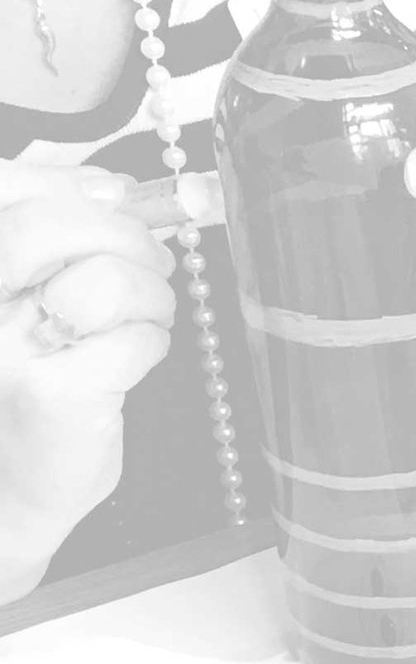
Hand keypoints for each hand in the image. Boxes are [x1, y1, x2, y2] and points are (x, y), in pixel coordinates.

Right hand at [0, 161, 178, 555]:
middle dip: (127, 236)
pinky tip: (130, 361)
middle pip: (56, 225)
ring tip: (145, 318)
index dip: (71, 182)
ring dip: (151, 296)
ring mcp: (8, 349)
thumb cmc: (31, 380)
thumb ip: (63, 237)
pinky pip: (136, 341)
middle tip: (152, 263)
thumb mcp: (33, 293)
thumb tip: (116, 188)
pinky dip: (153, 344)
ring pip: (107, 281)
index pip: (6, 187)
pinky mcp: (54, 394)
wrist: (12, 482)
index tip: (117, 196)